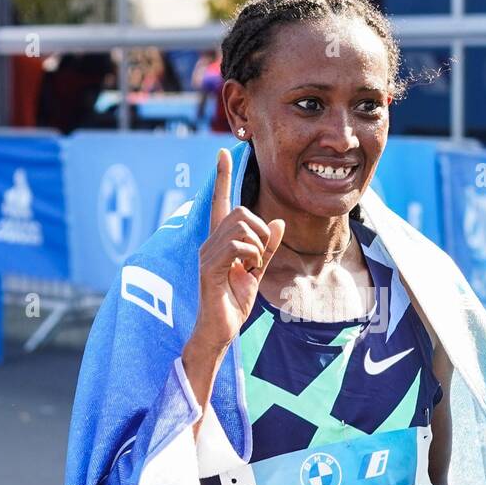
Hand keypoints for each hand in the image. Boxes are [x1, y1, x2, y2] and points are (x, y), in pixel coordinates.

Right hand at [191, 148, 284, 352]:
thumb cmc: (234, 303)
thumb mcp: (257, 271)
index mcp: (220, 241)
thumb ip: (267, 248)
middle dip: (259, 229)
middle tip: (260, 256)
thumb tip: (278, 223)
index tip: (224, 153)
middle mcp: (209, 243)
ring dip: (257, 245)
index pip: (220, 202)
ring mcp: (207, 254)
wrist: (219, 330)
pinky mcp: (209, 268)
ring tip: (251, 266)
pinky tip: (247, 270)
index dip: (222, 177)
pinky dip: (250, 255)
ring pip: (240, 227)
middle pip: (240, 212)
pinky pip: (236, 246)